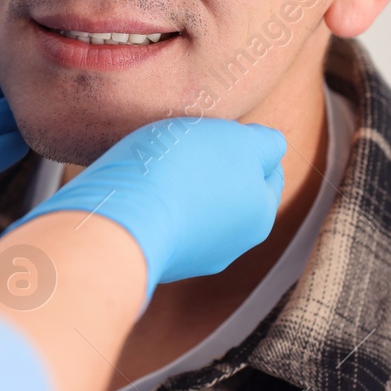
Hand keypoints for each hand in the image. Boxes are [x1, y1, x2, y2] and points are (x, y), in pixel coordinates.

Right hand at [2, 118, 285, 298]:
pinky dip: (156, 207)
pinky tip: (137, 191)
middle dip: (216, 170)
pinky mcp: (153, 259)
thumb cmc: (180, 172)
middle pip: (231, 193)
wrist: (119, 222)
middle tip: (188, 145)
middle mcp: (231, 243)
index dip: (246, 145)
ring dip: (183, 189)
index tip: (219, 132)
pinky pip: (162, 223)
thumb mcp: (236, 140)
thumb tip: (271, 146)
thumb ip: (265, 142)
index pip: (268, 172)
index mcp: (259, 213)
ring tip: (157, 166)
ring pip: (195, 209)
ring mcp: (190, 257)